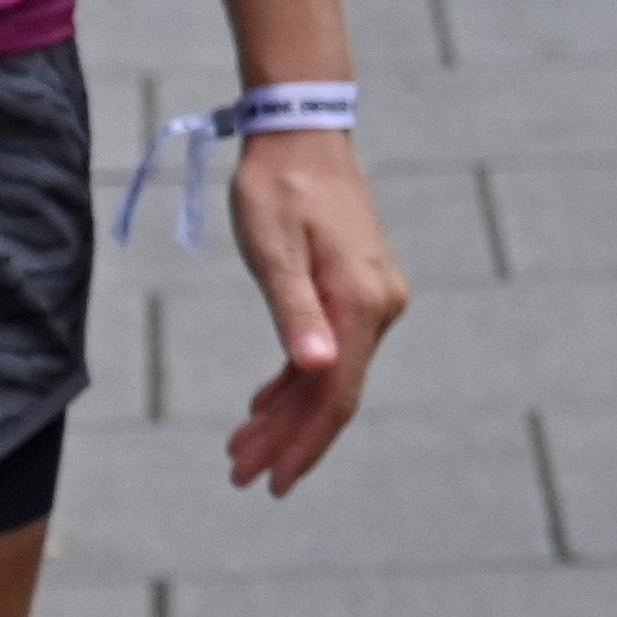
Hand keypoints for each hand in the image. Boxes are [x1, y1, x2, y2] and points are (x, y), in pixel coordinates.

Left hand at [220, 128, 405, 494]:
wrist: (301, 133)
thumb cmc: (277, 188)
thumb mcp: (274, 251)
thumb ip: (295, 312)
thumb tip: (317, 369)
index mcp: (360, 302)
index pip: (336, 394)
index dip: (304, 445)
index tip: (270, 484)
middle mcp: (378, 305)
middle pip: (333, 391)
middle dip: (286, 437)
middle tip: (238, 474)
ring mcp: (373, 296)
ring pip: (331, 373)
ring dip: (287, 413)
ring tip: (241, 447)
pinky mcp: (359, 286)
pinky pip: (331, 348)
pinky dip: (297, 379)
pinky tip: (267, 402)